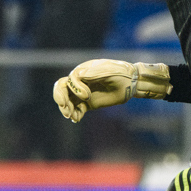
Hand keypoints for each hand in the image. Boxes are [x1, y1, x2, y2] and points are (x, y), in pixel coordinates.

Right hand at [54, 59, 171, 121]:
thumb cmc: (120, 73)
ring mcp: (83, 93)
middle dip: (60, 98)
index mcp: (82, 71)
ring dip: (66, 109)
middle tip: (66, 109)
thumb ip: (93, 73)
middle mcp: (80, 82)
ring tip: (71, 116)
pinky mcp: (88, 103)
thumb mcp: (108, 71)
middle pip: (61, 89)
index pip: (69, 80)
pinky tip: (77, 119)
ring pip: (67, 100)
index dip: (75, 89)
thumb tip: (77, 76)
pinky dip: (75, 115)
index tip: (87, 95)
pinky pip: (76, 109)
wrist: (130, 83)